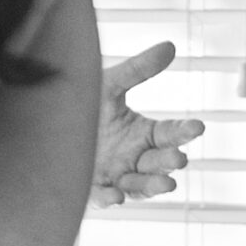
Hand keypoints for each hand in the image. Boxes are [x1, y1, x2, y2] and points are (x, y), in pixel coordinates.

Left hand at [93, 41, 203, 206]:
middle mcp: (135, 157)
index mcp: (144, 134)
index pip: (171, 133)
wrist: (47, 124)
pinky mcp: (93, 188)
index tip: (198, 126)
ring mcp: (116, 175)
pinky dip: (111, 198)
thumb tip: (170, 46)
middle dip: (170, 161)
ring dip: (153, 185)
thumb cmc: (85, 105)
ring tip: (167, 183)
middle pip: (160, 162)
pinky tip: (116, 196)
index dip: (185, 131)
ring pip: (140, 184)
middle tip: (179, 158)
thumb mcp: (110, 85)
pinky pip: (104, 197)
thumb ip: (137, 70)